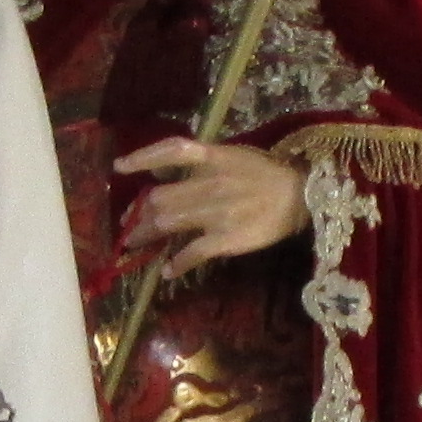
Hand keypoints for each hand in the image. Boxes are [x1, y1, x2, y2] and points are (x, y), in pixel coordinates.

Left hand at [116, 137, 309, 262]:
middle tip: (129, 223)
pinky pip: (191, 253)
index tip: (119, 167)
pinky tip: (167, 270)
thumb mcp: (234, 155)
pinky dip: (176, 263)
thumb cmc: (267, 174)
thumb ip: (203, 160)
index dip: (141, 158)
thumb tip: (165, 173)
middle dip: (138, 212)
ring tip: (136, 244)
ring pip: (168, 223)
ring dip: (146, 236)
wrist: (301, 196)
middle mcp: (210, 182)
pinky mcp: (225, 239)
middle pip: (160, 197)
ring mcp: (216, 212)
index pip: (170, 151)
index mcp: (212, 157)